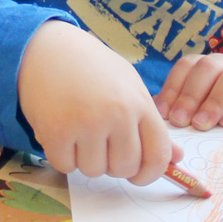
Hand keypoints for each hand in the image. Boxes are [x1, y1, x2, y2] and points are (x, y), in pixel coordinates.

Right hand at [17, 21, 181, 184]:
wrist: (46, 46)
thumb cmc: (91, 67)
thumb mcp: (128, 86)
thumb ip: (150, 123)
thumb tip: (176, 158)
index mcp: (139, 102)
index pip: (158, 155)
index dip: (150, 173)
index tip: (138, 174)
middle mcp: (117, 114)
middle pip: (124, 168)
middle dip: (112, 163)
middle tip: (99, 142)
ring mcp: (86, 123)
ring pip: (94, 171)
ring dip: (85, 158)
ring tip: (78, 130)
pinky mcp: (56, 131)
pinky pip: (65, 166)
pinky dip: (62, 156)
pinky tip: (60, 131)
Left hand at [153, 53, 222, 129]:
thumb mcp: (200, 113)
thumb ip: (179, 108)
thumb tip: (154, 111)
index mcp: (206, 67)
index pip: (185, 66)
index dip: (173, 88)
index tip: (164, 114)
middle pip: (206, 68)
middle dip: (190, 95)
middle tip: (181, 121)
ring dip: (214, 101)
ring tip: (202, 124)